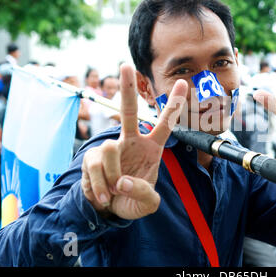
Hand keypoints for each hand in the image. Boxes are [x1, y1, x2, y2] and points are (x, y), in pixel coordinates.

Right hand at [81, 64, 187, 219]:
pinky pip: (95, 166)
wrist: (108, 210)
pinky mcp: (91, 157)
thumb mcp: (147, 205)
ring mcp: (111, 148)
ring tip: (114, 192)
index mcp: (151, 148)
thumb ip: (143, 194)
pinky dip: (100, 186)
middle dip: (127, 89)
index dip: (174, 105)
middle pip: (129, 112)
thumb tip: (123, 182)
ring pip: (109, 149)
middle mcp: (131, 142)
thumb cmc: (132, 201)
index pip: (165, 124)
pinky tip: (103, 195)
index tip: (184, 82)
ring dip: (112, 176)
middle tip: (125, 66)